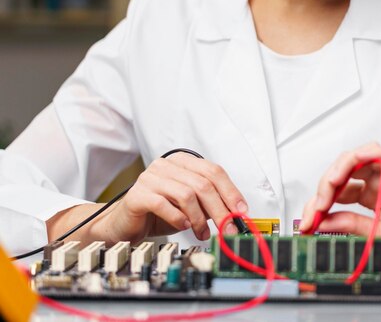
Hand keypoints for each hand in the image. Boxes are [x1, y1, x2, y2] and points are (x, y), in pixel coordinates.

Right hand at [100, 153, 247, 243]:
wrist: (124, 224)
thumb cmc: (159, 213)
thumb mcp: (191, 207)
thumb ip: (210, 205)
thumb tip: (235, 214)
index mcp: (183, 161)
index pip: (213, 171)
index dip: (230, 191)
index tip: (241, 211)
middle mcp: (167, 164)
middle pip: (203, 184)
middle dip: (220, 209)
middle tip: (228, 228)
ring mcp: (151, 176)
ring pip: (186, 194)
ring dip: (199, 218)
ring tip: (202, 233)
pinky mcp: (138, 193)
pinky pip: (164, 204)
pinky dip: (178, 218)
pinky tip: (183, 227)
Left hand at [299, 142, 380, 262]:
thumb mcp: (374, 234)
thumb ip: (349, 224)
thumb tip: (320, 221)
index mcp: (367, 196)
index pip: (335, 191)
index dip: (318, 203)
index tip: (307, 222)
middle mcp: (375, 181)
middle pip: (341, 171)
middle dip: (323, 187)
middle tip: (316, 207)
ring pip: (357, 157)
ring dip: (339, 168)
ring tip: (329, 188)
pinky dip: (368, 153)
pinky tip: (353, 164)